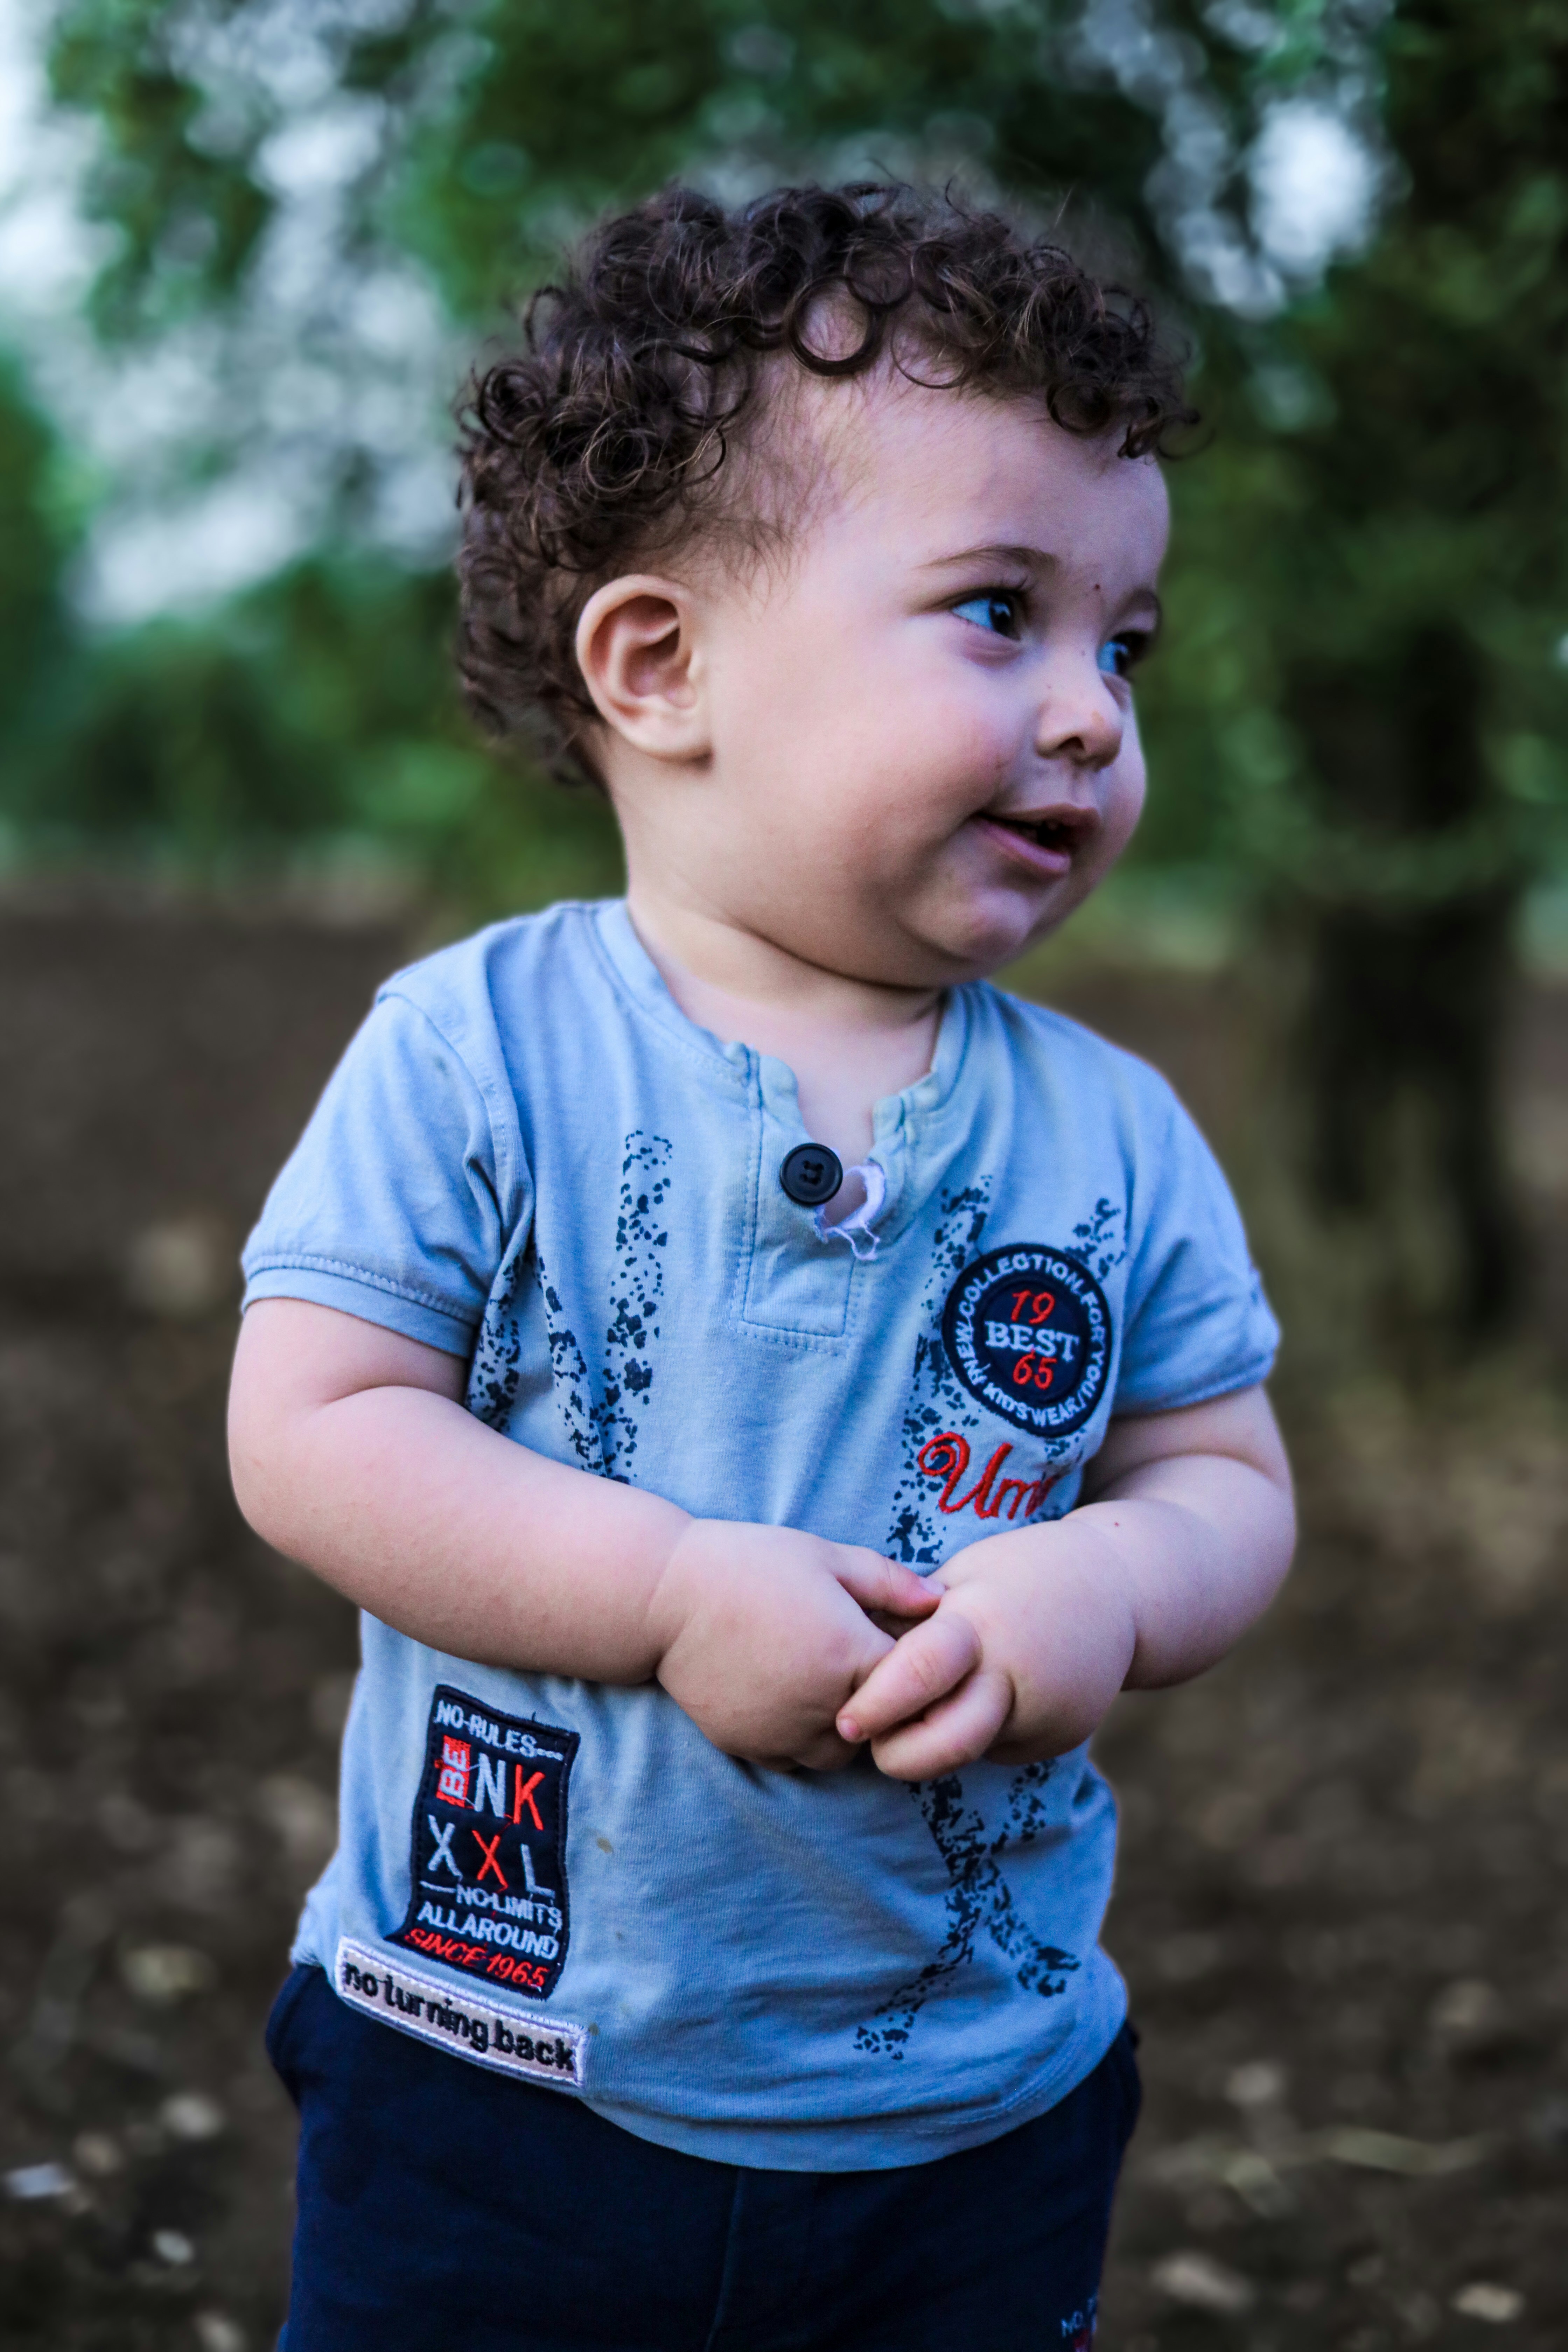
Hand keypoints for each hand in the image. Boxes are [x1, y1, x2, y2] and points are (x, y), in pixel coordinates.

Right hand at [649, 1519, 941, 1770]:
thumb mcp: (826, 1556)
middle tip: (855, 1658)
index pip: (916, 1680)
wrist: (664, 1597)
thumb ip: (889, 1582)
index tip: (890, 1636)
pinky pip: (796, 1758)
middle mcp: (825, 1706)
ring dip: (844, 1725)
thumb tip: (941, 1602)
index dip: (912, 1660)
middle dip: (882, 1698)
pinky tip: (784, 1693)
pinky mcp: (751, 1747)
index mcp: (851, 1655)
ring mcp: (785, 1733)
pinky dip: (800, 1736)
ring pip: (842, 1752)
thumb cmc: (749, 1564)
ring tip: (820, 1677)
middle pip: (885, 1724)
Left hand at [834, 1519, 1136, 1780]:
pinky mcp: (1058, 1738)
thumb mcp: (963, 1576)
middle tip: (869, 1739)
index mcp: (981, 1624)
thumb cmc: (1019, 1574)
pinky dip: (979, 1733)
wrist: (1119, 1589)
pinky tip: (989, 1695)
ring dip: (935, 1741)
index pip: (919, 1673)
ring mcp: (1044, 1714)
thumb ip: (913, 1618)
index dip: (875, 1704)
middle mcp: (1015, 1676)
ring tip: (927, 1706)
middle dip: (897, 1755)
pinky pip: (998, 1749)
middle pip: (946, 1745)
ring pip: (968, 1751)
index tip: (844, 1722)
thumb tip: (846, 1655)